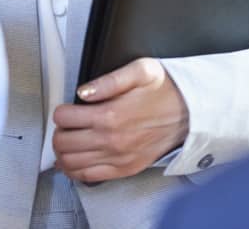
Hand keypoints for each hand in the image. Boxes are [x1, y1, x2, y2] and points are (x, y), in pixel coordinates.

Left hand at [52, 58, 188, 182]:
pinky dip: (74, 170)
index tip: (65, 109)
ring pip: (71, 162)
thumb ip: (108, 80)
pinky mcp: (124, 169)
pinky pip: (88, 176)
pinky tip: (74, 160)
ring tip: (67, 141)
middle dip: (58, 131)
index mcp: (111, 114)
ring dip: (62, 152)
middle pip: (63, 142)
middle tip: (64, 125)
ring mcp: (117, 158)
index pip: (64, 118)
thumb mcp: (141, 71)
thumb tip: (83, 91)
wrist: (190, 114)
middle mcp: (111, 140)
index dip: (60, 111)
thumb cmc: (167, 91)